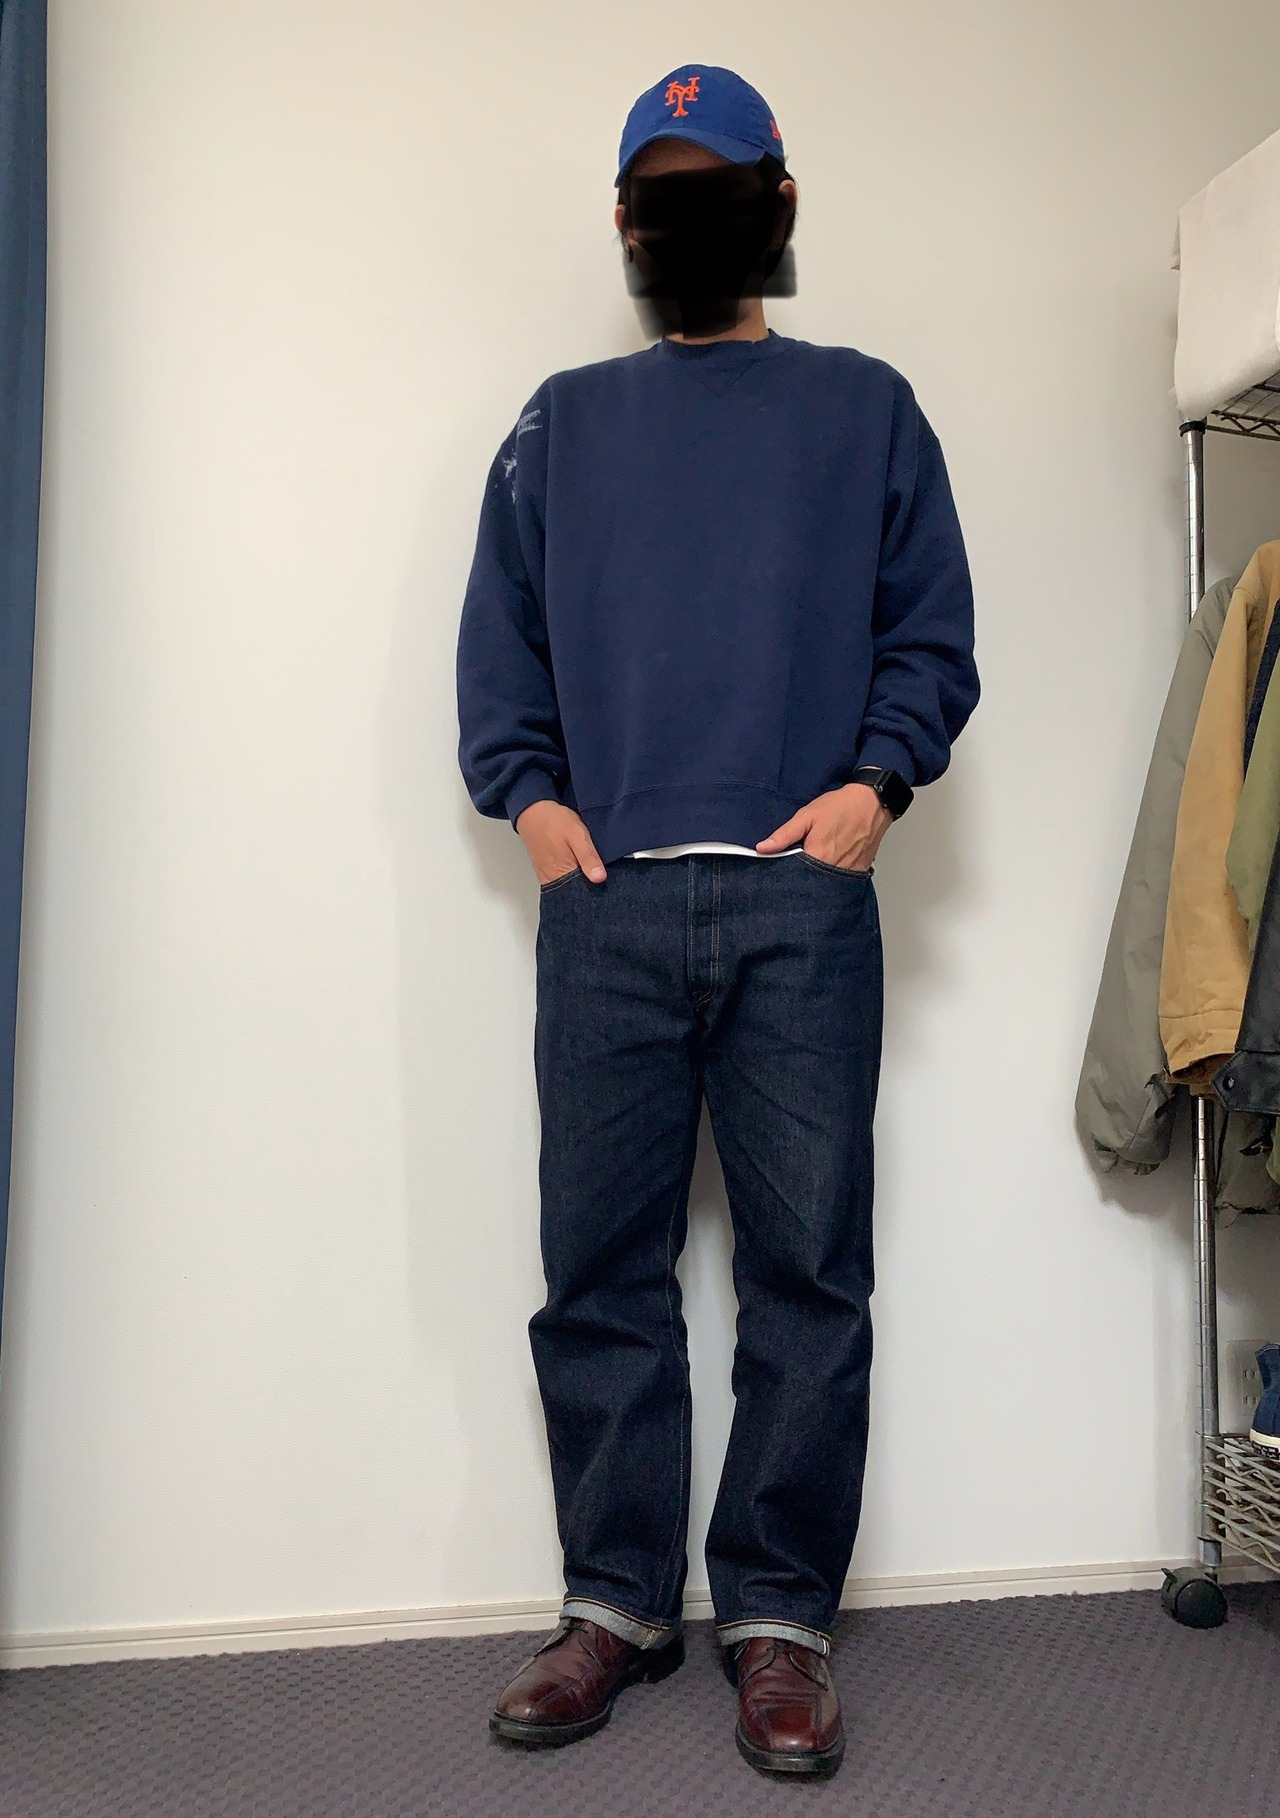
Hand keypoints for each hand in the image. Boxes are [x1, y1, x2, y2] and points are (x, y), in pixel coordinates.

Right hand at [515, 800, 607, 885]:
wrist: (532, 812)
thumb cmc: (553, 821)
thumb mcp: (577, 834)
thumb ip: (588, 857)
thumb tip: (600, 878)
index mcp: (562, 875)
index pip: (584, 895)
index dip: (597, 891)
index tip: (607, 883)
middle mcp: (553, 881)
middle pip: (576, 894)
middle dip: (590, 888)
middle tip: (600, 872)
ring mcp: (548, 878)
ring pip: (570, 888)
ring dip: (582, 882)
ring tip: (591, 869)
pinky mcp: (546, 872)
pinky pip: (563, 881)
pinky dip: (573, 878)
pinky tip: (579, 867)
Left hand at [756, 782, 890, 870]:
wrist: (873, 802)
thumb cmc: (841, 807)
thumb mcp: (807, 815)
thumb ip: (784, 835)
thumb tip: (763, 848)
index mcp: (818, 856)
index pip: (794, 876)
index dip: (785, 874)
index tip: (781, 869)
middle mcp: (834, 868)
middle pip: (811, 883)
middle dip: (802, 878)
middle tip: (799, 867)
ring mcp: (849, 872)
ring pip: (827, 884)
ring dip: (818, 879)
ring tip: (814, 867)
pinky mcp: (860, 870)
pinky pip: (842, 881)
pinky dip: (834, 877)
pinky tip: (830, 867)